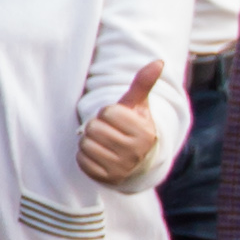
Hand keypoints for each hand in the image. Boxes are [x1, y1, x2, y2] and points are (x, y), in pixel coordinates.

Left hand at [78, 59, 168, 186]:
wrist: (138, 161)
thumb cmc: (134, 127)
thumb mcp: (138, 106)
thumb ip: (143, 84)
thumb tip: (158, 61)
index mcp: (144, 132)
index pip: (108, 112)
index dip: (108, 112)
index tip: (117, 120)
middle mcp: (135, 152)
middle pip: (94, 128)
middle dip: (97, 126)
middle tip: (108, 132)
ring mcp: (121, 168)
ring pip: (86, 144)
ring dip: (89, 140)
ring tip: (103, 143)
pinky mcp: (106, 178)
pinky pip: (82, 160)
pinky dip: (85, 156)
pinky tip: (99, 155)